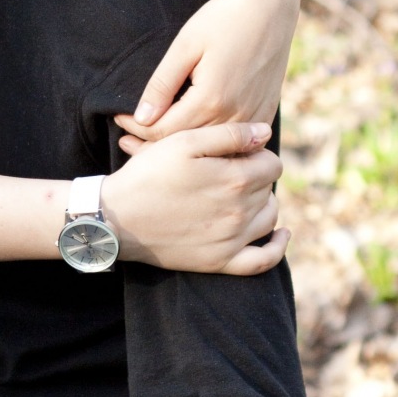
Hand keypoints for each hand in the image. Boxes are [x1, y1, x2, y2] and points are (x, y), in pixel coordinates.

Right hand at [104, 121, 287, 276]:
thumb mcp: (184, 142)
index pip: (272, 163)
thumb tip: (265, 134)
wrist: (116, 218)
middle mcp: (240, 212)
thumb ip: (230, 134)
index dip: (255, 154)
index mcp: (235, 180)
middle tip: (225, 173)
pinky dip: (277, 248)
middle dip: (254, 177)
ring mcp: (232, 240)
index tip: (233, 154)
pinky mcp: (220, 261)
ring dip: (263, 203)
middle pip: (269, 189)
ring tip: (240, 196)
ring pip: (270, 217)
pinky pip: (263, 261)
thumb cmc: (148, 175)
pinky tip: (281, 234)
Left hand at [117, 0, 299, 143]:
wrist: (270, 5)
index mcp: (211, 100)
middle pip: (185, 146)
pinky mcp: (264, 114)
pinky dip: (209, 145)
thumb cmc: (224, 19)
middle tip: (125, 139)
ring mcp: (253, 119)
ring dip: (180, 147)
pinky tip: (191, 141)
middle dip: (151, 143)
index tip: (118, 118)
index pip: (162, 131)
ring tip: (150, 142)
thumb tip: (141, 119)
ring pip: (209, 149)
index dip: (135, 128)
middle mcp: (235, 116)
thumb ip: (162, 85)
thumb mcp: (185, 46)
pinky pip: (233, 143)